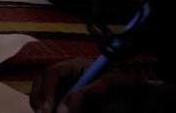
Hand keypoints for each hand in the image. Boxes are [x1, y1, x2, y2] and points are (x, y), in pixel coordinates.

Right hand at [30, 58, 157, 112]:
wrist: (136, 101)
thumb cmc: (125, 89)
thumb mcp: (108, 87)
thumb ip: (85, 94)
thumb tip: (62, 109)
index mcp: (75, 66)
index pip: (52, 73)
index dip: (46, 90)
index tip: (49, 109)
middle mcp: (66, 78)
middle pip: (41, 84)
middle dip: (40, 100)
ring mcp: (65, 91)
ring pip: (42, 97)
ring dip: (42, 107)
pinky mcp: (66, 103)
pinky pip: (50, 106)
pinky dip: (48, 110)